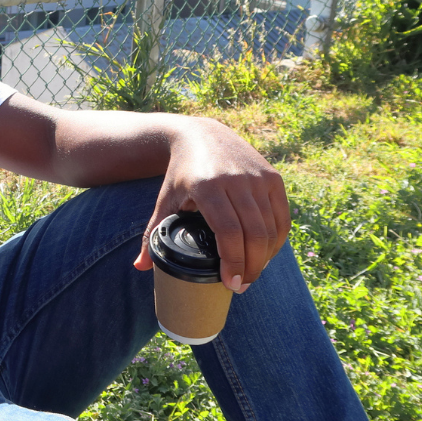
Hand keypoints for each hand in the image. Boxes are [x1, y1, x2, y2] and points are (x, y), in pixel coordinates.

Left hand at [133, 117, 290, 292]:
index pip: (228, 232)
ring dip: (265, 257)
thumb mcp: (165, 200)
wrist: (201, 134)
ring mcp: (258, 178)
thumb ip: (152, 233)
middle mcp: (236, 180)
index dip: (232, 261)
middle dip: (251, 266)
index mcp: (207, 186)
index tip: (230, 284)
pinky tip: (266, 255)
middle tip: (241, 286)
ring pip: (270, 228)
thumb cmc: (181, 173)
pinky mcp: (273, 177)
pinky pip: (281, 216)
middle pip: (253, 234)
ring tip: (251, 274)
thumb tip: (140, 267)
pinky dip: (277, 240)